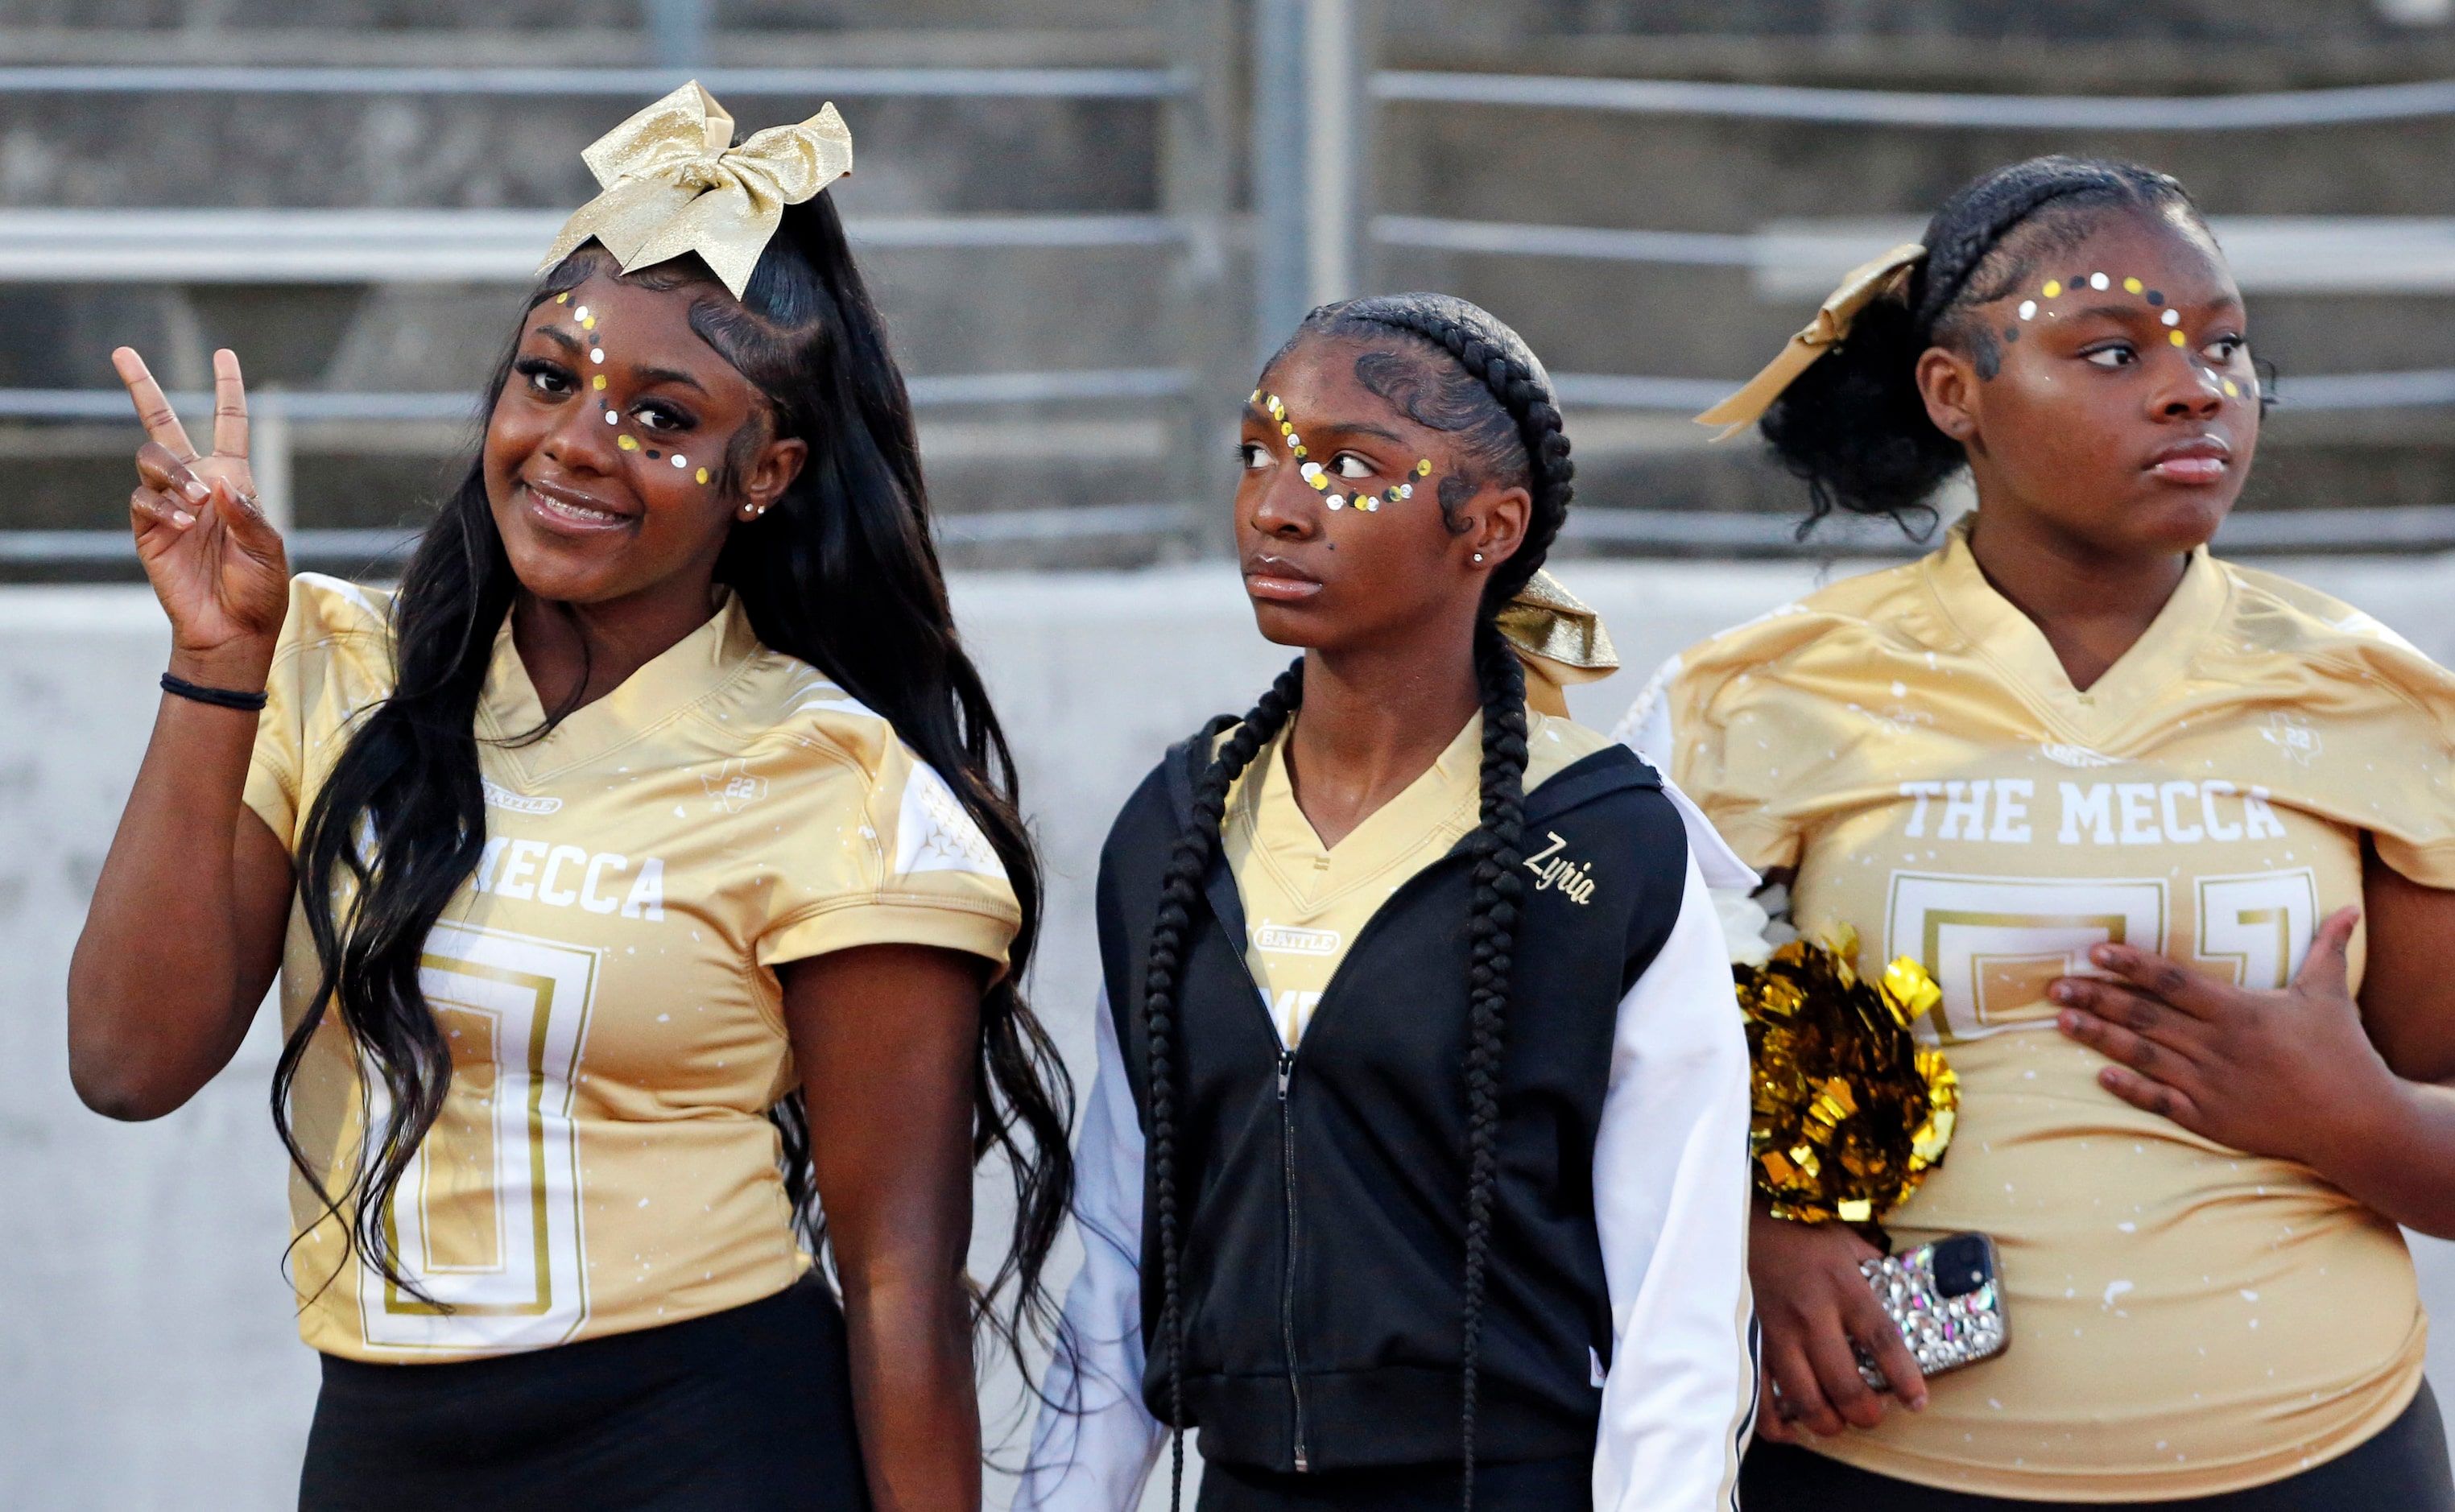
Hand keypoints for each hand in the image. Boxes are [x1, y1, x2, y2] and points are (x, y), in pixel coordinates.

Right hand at [112, 346, 287, 685]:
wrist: (232, 629)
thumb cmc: (259, 590)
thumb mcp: (269, 550)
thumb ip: (248, 515)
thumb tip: (217, 484)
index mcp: (234, 479)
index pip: (229, 423)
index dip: (227, 388)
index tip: (223, 353)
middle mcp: (198, 483)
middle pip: (161, 423)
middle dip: (140, 384)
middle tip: (122, 353)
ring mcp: (169, 503)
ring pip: (152, 458)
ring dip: (174, 475)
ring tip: (197, 505)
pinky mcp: (147, 527)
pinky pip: (143, 499)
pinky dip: (163, 508)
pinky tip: (184, 527)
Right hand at [1748, 1203, 1925, 1441]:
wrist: (1736, 1234)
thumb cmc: (1794, 1242)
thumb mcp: (1842, 1242)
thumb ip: (1873, 1265)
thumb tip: (1907, 1284)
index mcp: (1842, 1287)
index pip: (1882, 1341)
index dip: (1904, 1378)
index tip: (1916, 1401)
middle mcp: (1811, 1316)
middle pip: (1846, 1385)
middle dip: (1867, 1413)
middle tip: (1873, 1414)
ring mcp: (1776, 1336)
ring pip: (1806, 1401)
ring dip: (1829, 1424)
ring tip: (1839, 1420)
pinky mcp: (1749, 1348)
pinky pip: (1761, 1401)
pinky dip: (1779, 1427)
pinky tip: (1793, 1428)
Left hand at [2051, 909, 2392, 1166]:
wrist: (2358, 1124)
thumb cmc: (2342, 1054)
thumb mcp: (2330, 996)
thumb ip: (2326, 949)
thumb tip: (2347, 908)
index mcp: (2240, 1012)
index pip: (2173, 982)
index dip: (2132, 966)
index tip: (2094, 952)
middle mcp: (2218, 1047)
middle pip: (2145, 1016)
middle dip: (2097, 998)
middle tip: (2053, 985)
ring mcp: (2211, 1085)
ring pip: (2142, 1056)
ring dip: (2098, 1037)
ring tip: (2061, 1019)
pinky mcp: (2211, 1120)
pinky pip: (2161, 1102)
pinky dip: (2129, 1089)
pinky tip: (2098, 1075)